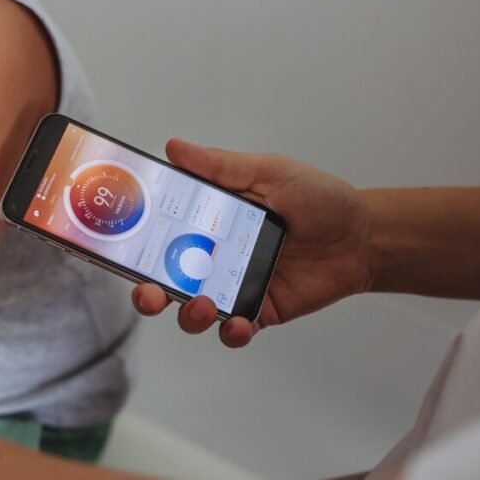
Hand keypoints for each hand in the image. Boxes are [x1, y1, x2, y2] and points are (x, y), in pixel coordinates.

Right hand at [133, 139, 372, 347]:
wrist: (362, 235)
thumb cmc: (316, 198)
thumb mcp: (268, 172)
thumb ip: (221, 166)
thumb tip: (174, 148)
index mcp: (206, 221)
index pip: (159, 232)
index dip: (134, 240)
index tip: (117, 242)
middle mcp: (212, 256)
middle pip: (164, 280)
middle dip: (147, 292)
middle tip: (148, 292)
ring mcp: (232, 286)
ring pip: (192, 310)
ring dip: (188, 313)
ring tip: (203, 304)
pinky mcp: (258, 311)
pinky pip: (233, 330)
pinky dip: (231, 332)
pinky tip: (239, 324)